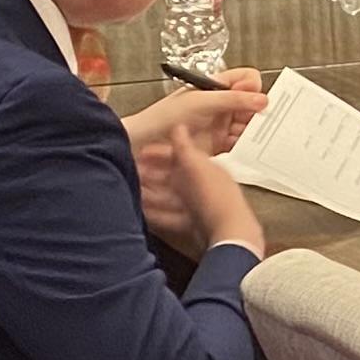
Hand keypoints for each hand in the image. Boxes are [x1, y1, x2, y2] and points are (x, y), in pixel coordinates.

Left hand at [122, 83, 266, 161]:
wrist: (142, 145)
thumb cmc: (163, 118)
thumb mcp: (201, 102)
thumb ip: (232, 99)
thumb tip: (262, 99)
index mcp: (215, 87)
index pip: (246, 80)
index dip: (254, 88)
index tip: (259, 100)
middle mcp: (219, 105)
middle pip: (250, 103)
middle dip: (259, 111)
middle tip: (266, 120)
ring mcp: (218, 125)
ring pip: (247, 124)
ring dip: (254, 129)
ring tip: (260, 136)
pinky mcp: (217, 144)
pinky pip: (239, 143)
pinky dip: (246, 145)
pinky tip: (250, 148)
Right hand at [137, 122, 264, 257]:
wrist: (228, 233)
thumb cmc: (214, 196)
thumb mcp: (196, 166)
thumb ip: (184, 147)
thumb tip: (178, 125)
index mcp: (206, 167)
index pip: (181, 155)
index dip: (159, 153)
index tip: (140, 152)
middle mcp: (203, 185)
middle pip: (174, 177)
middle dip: (152, 174)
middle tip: (131, 172)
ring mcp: (199, 206)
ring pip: (170, 197)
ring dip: (151, 193)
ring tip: (131, 191)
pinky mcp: (194, 226)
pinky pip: (171, 216)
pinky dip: (156, 213)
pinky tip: (141, 211)